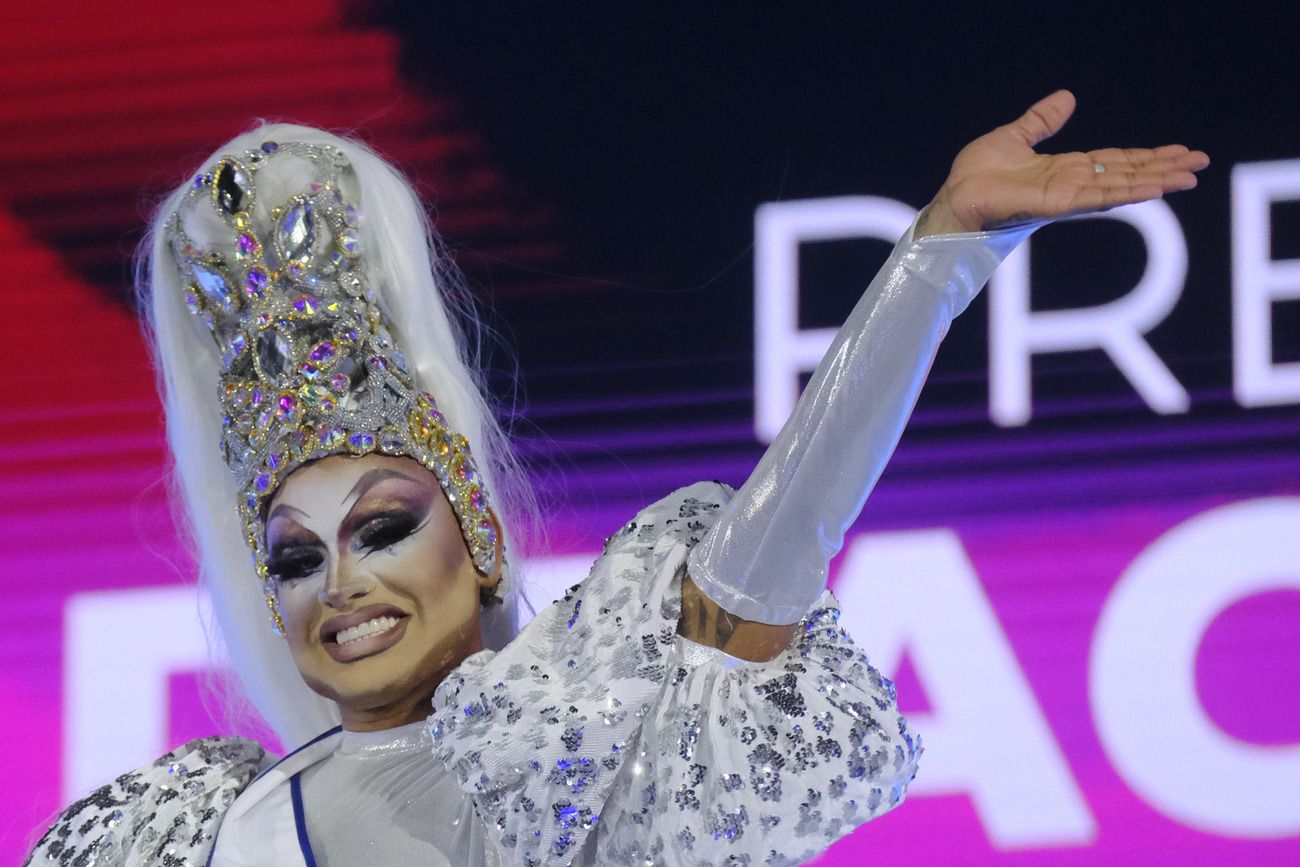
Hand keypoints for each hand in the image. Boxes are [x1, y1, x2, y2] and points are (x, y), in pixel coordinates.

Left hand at [915, 90, 1209, 237]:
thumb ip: (1042, 121)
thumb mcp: (1015, 137)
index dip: (1148, 156)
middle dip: (1163, 167)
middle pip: (1127, 173)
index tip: (1179, 151)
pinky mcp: (1056, 204)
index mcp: (1065, 169)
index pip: (1116, 161)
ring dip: (1156, 180)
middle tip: (1201, 163)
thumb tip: (1067, 97)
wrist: (955, 197)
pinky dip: (1127, 191)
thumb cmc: (976, 175)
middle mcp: (1072, 184)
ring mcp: (1067, 196)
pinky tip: (1154, 188)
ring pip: (1121, 185)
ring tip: (1190, 176)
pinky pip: (1098, 195)